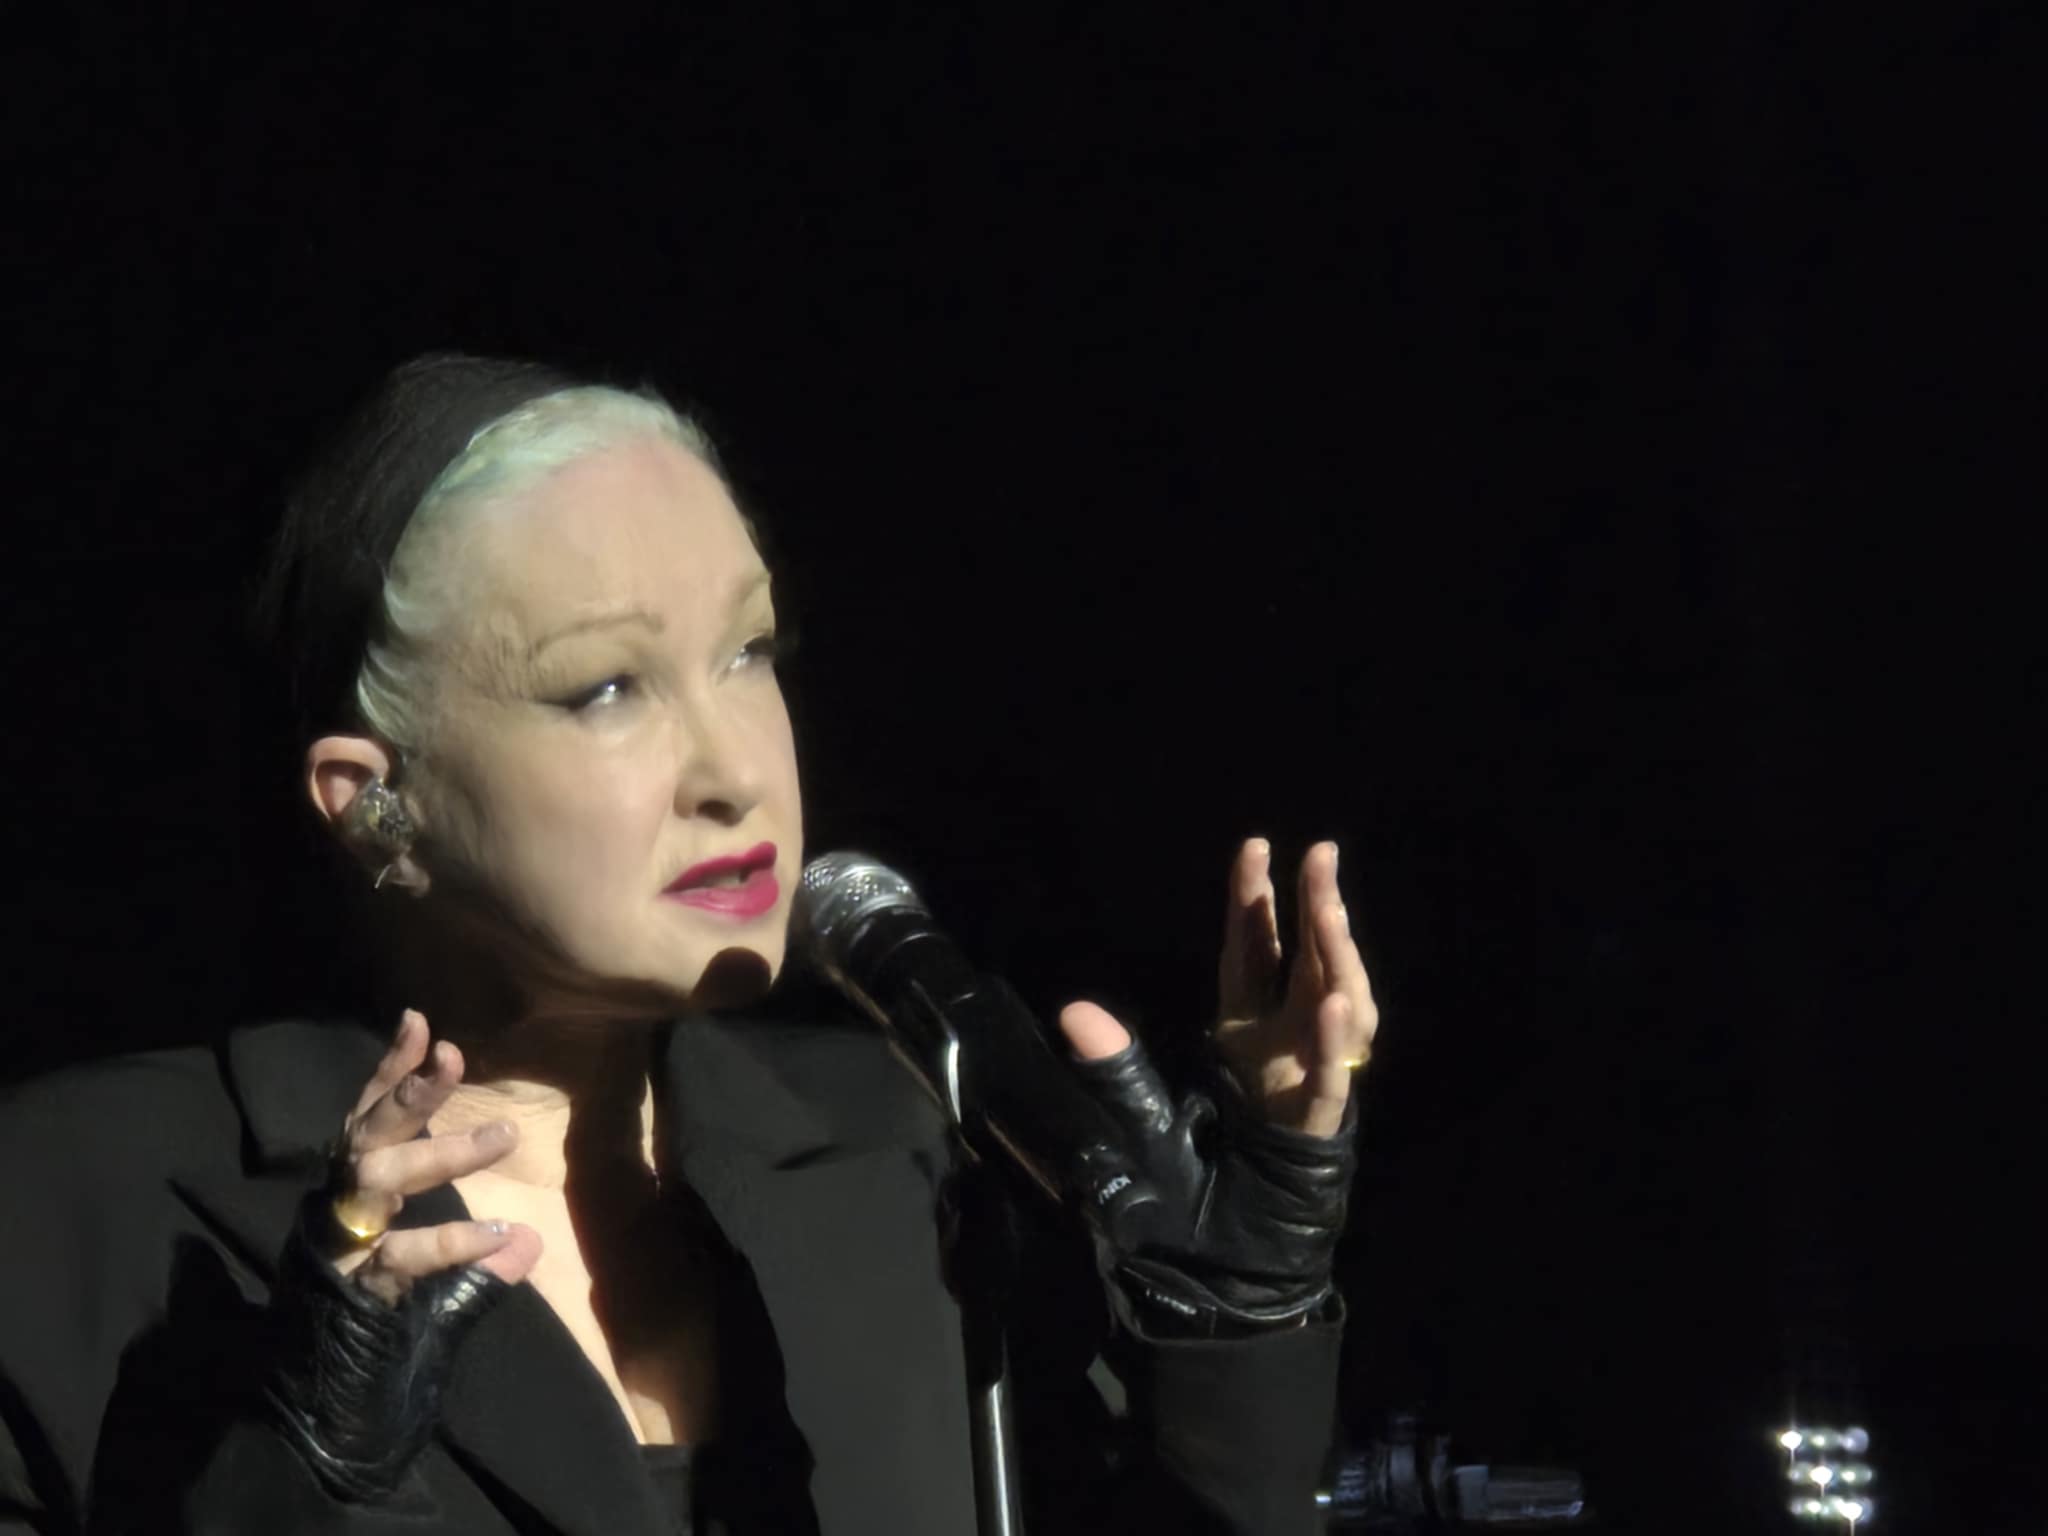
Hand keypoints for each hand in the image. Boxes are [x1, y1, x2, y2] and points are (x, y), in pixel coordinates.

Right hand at [261, 1010, 541, 1500]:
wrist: (312, 1413)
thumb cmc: (367, 1339)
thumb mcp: (433, 1294)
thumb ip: (477, 1265)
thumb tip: (530, 1243)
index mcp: (349, 1198)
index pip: (365, 1120)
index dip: (389, 1071)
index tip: (419, 1019)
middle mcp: (335, 1212)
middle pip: (366, 1138)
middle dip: (407, 1093)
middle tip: (454, 1055)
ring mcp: (337, 1248)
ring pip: (376, 1182)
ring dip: (438, 1154)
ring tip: (504, 1133)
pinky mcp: (345, 1289)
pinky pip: (398, 1258)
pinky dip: (448, 1244)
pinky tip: (496, 1233)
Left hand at [1051, 838, 1369, 1334]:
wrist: (1220, 1275)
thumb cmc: (1180, 1205)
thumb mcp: (1138, 1125)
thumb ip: (1117, 1067)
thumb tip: (1073, 1010)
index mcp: (1240, 1038)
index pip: (1252, 954)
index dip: (1256, 901)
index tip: (1256, 846)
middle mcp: (1280, 1053)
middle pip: (1305, 964)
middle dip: (1313, 908)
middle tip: (1318, 854)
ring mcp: (1307, 1087)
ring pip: (1334, 1009)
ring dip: (1335, 958)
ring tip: (1328, 908)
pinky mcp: (1317, 1131)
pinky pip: (1330, 1084)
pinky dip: (1330, 1046)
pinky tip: (1336, 1003)